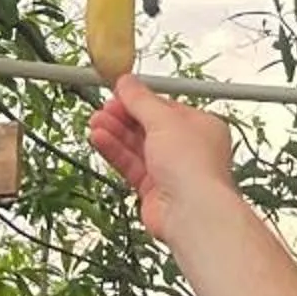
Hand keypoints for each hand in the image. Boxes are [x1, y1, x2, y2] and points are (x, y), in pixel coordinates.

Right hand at [87, 75, 235, 247]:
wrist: (192, 212)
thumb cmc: (194, 168)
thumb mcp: (164, 120)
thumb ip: (141, 101)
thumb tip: (127, 82)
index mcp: (202, 127)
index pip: (166, 107)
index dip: (140, 100)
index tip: (118, 93)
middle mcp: (188, 149)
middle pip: (149, 126)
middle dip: (123, 117)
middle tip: (103, 108)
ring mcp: (171, 170)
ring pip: (137, 146)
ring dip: (115, 133)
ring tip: (95, 122)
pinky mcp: (153, 189)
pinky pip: (130, 165)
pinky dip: (115, 151)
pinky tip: (99, 139)